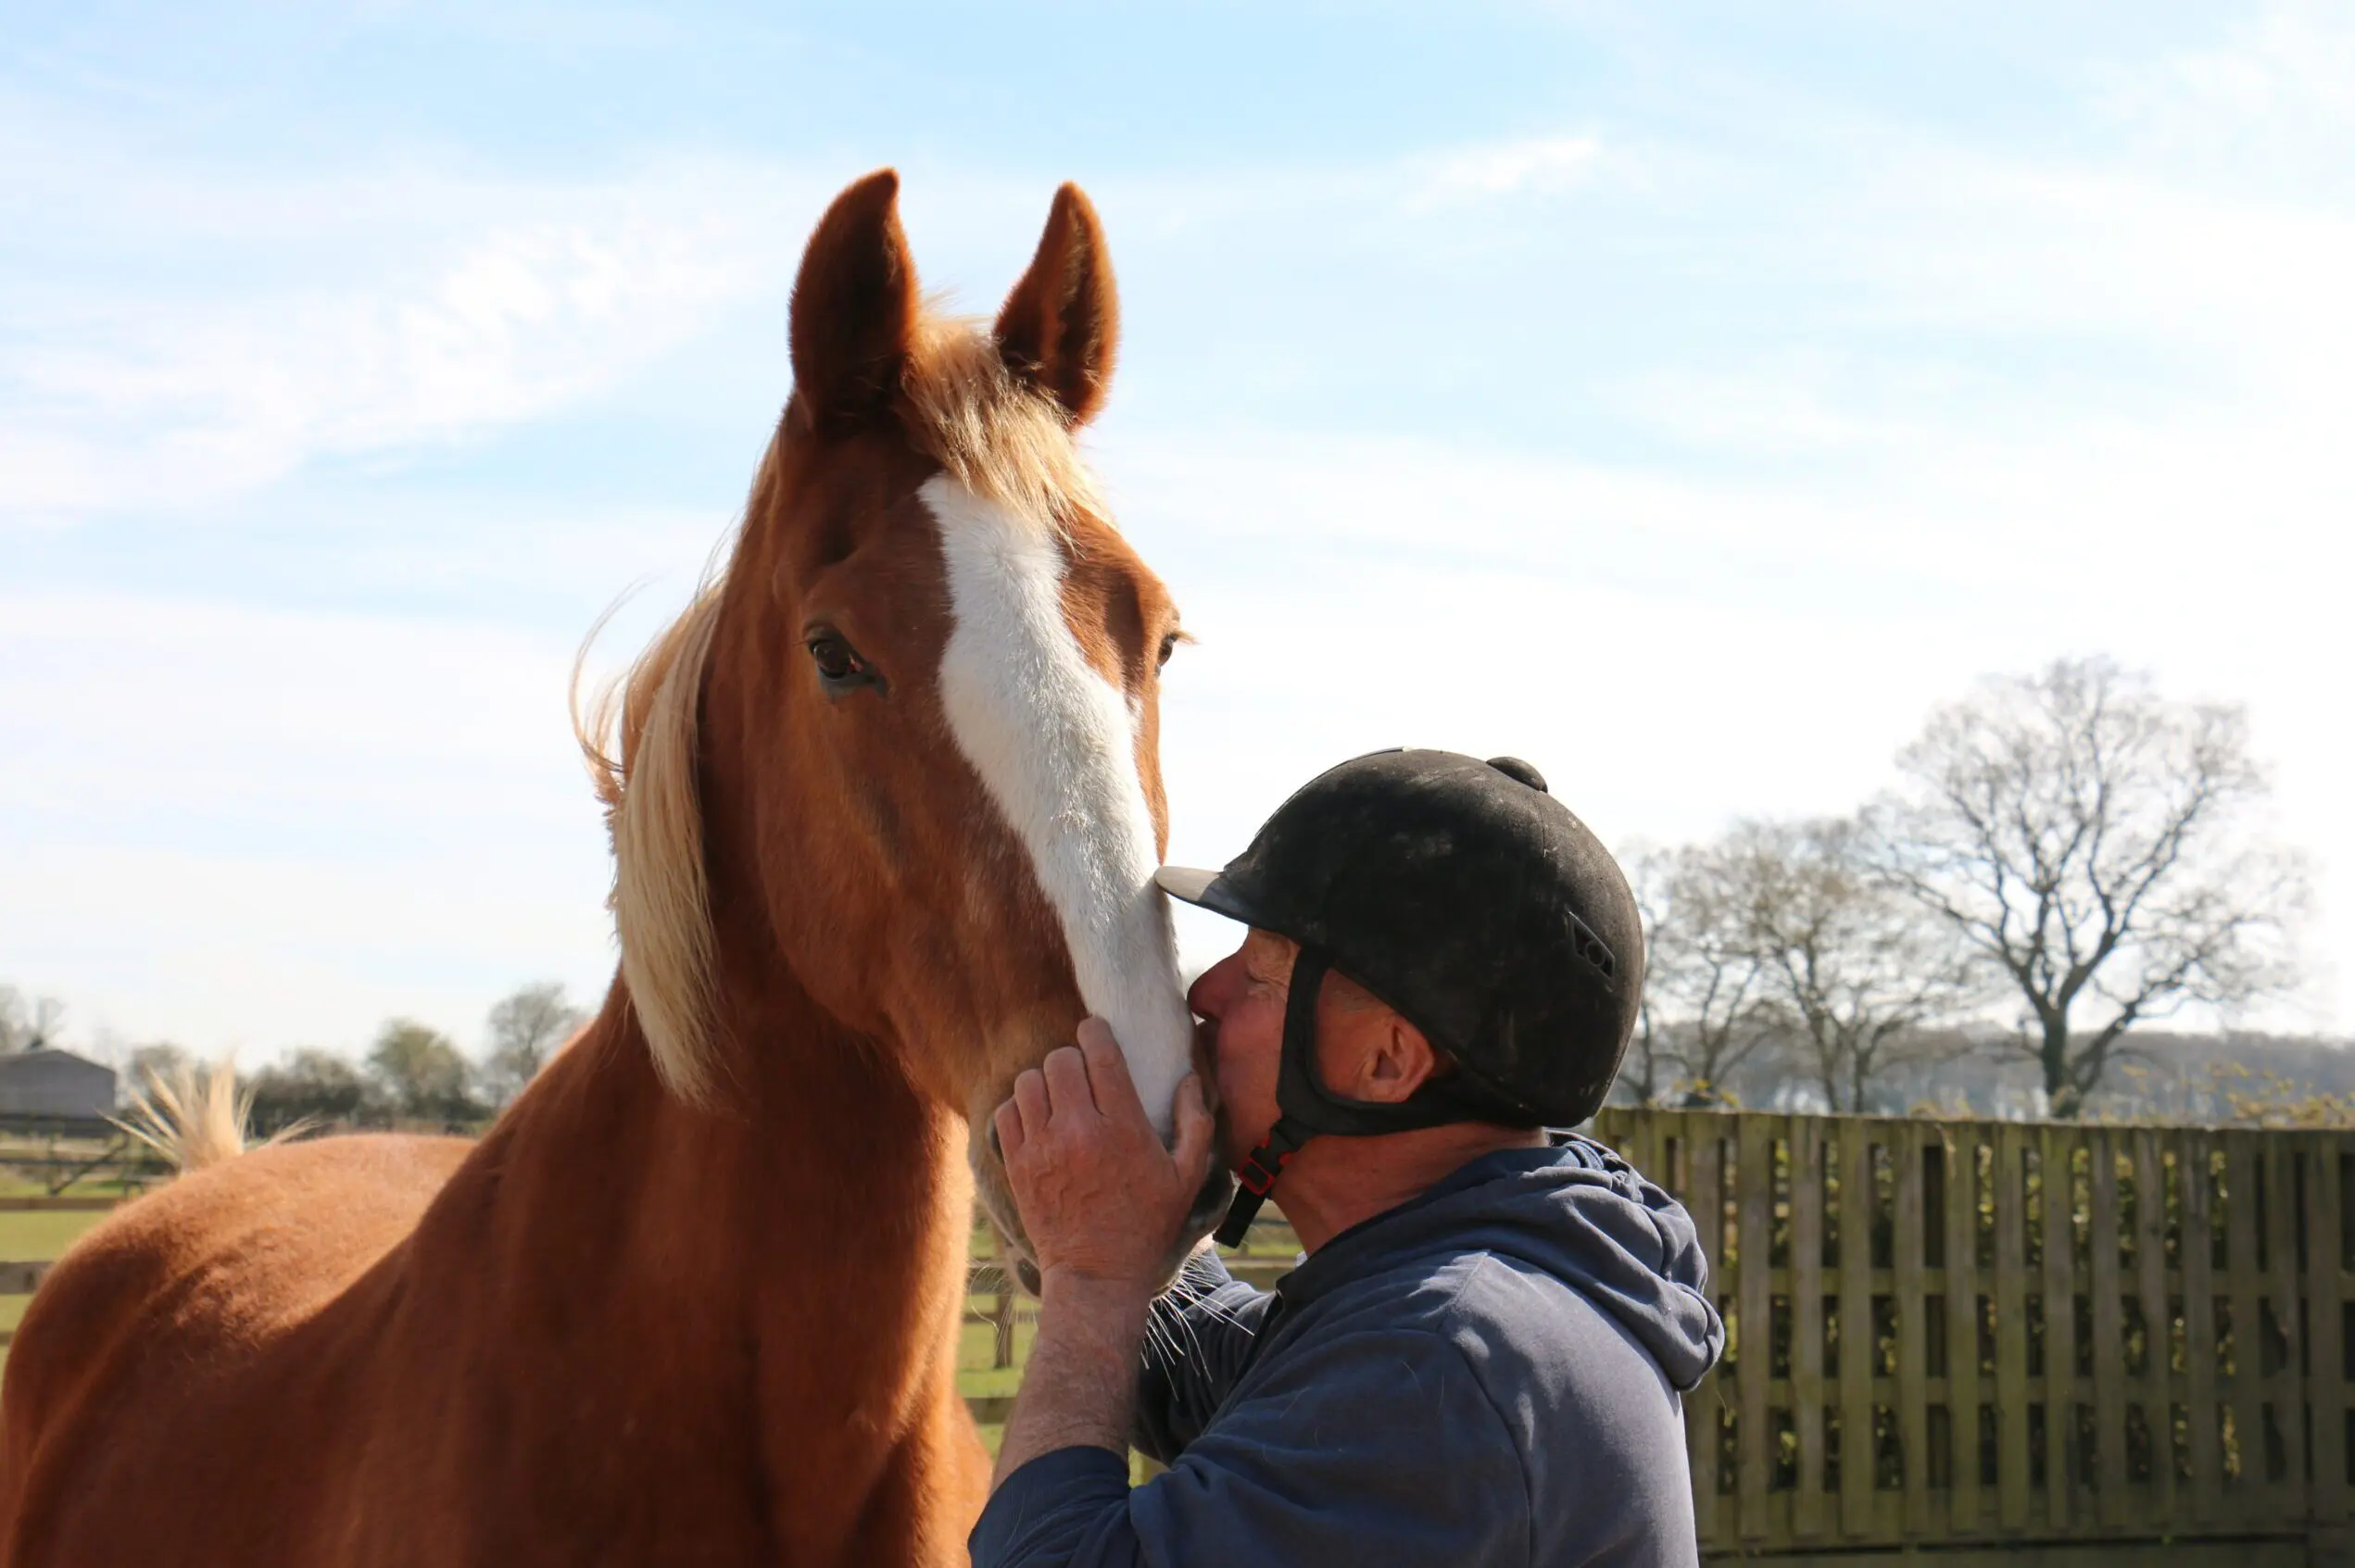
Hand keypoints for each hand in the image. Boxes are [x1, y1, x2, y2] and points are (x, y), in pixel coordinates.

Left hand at [993, 1017, 1213, 1294]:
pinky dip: (1020, 1108)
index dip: (1096, 1031)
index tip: (1097, 1032)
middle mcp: (1079, 1131)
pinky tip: (1038, 1120)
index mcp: (1122, 1127)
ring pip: (1029, 1080)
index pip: (1100, 1053)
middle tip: (1082, 1075)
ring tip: (1058, 1097)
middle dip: (1072, 1058)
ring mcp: (1043, 1148)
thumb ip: (1195, 1123)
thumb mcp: (1186, 1177)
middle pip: (1060, 1059)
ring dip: (1044, 1081)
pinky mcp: (1017, 1165)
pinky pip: (1007, 1111)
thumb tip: (1190, 1080)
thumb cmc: (1147, 1224)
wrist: (1097, 1275)